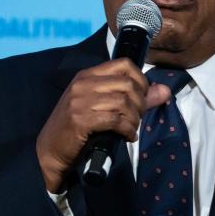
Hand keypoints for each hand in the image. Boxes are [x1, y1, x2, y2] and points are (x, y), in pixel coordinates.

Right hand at [36, 58, 169, 191]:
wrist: (50, 151)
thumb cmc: (78, 128)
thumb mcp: (102, 107)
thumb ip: (135, 98)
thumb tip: (165, 91)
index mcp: (87, 76)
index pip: (124, 64)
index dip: (141, 80)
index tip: (142, 97)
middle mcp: (83, 84)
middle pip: (127, 84)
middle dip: (140, 103)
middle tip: (137, 118)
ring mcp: (80, 101)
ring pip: (123, 102)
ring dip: (134, 119)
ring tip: (131, 128)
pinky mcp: (81, 120)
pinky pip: (115, 120)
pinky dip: (127, 129)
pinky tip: (127, 136)